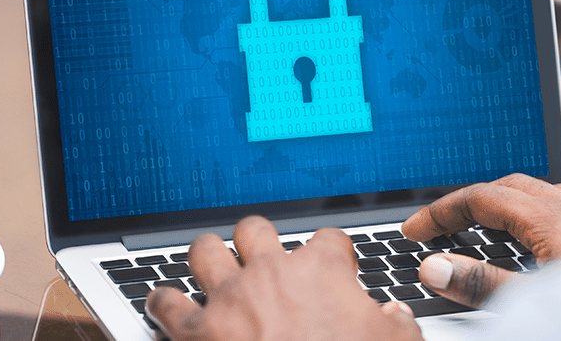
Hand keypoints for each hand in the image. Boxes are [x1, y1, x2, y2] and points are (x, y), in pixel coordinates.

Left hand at [146, 216, 422, 340]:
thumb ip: (398, 325)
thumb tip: (395, 316)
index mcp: (320, 272)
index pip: (328, 239)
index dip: (332, 251)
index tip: (334, 265)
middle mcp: (270, 274)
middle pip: (256, 229)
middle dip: (258, 239)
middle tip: (263, 256)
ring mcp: (229, 299)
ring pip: (204, 251)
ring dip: (206, 256)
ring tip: (211, 264)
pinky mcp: (195, 332)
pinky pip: (165, 302)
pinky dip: (163, 302)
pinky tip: (165, 304)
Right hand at [401, 173, 560, 306]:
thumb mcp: (541, 301)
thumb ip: (484, 285)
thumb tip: (437, 268)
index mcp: (553, 218)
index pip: (481, 198)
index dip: (441, 212)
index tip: (416, 230)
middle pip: (510, 187)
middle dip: (471, 202)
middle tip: (443, 227)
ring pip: (545, 194)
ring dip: (509, 205)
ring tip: (489, 232)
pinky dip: (543, 214)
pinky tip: (548, 242)